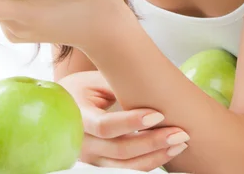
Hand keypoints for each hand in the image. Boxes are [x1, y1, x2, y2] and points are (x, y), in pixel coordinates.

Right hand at [59, 70, 189, 170]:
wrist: (63, 106)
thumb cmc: (82, 88)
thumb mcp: (95, 80)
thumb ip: (117, 84)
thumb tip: (150, 84)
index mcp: (78, 116)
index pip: (106, 126)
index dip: (132, 122)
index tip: (158, 114)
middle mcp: (83, 143)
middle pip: (120, 150)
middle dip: (152, 142)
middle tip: (180, 132)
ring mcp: (91, 158)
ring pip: (125, 166)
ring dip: (156, 156)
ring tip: (180, 143)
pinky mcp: (100, 165)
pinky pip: (126, 170)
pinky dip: (149, 162)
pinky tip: (167, 151)